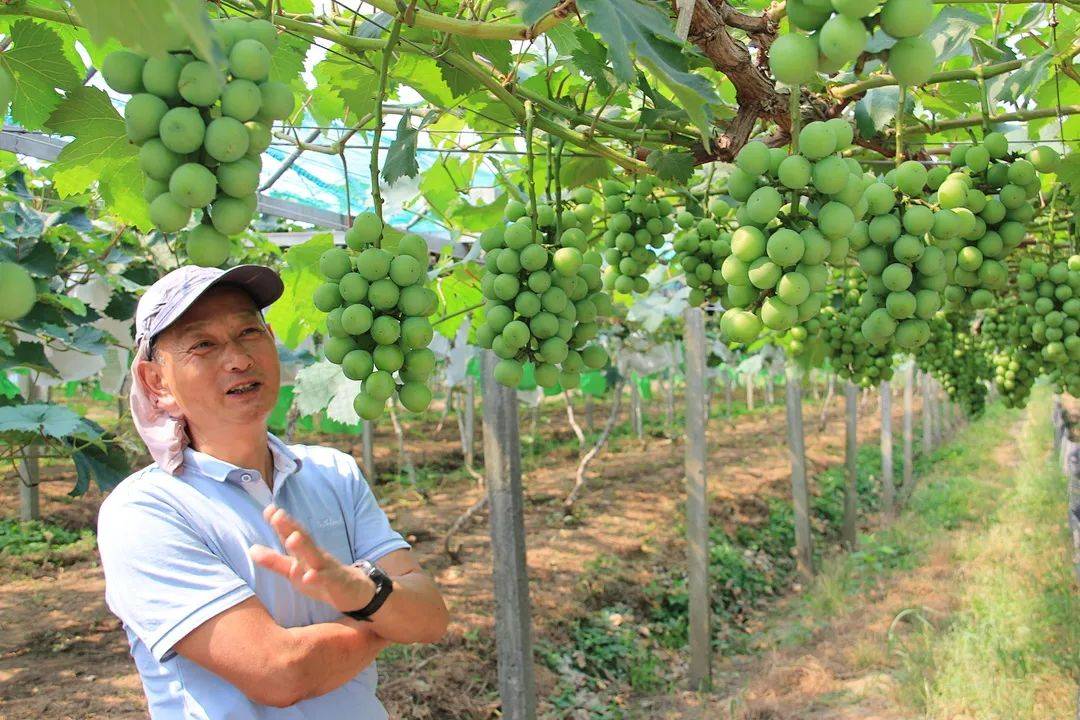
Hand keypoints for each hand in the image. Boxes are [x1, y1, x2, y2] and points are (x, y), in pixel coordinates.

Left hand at [249, 504, 374, 612]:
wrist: (354, 592)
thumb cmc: (320, 578)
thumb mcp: (295, 570)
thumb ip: (275, 561)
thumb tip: (251, 549)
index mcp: (304, 552)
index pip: (291, 534)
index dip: (280, 522)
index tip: (268, 509)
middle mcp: (315, 555)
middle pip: (303, 539)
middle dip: (290, 527)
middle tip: (278, 515)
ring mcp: (327, 567)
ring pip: (315, 556)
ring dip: (304, 547)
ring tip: (292, 539)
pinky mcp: (336, 582)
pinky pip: (327, 579)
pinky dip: (318, 578)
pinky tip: (308, 577)